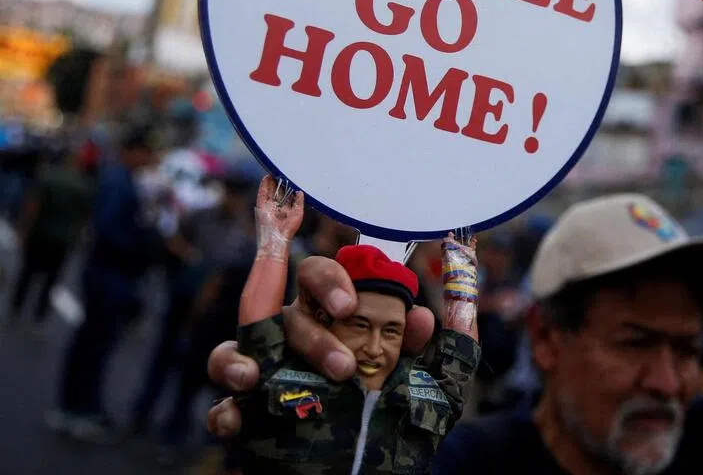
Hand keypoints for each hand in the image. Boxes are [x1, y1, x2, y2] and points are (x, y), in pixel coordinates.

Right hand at [205, 254, 435, 438]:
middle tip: (344, 369)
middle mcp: (297, 343)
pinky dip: (224, 410)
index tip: (352, 303)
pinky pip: (222, 409)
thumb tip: (428, 313)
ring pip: (235, 349)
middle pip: (281, 309)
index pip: (319, 278)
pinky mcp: (252, 422)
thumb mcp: (440, 386)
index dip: (328, 277)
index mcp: (337, 322)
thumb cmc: (407, 425)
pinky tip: (238, 417)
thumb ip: (450, 344)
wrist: (385, 474)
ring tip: (254, 378)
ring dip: (240, 358)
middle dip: (309, 332)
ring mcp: (270, 381)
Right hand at [254, 175, 304, 239]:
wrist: (277, 237)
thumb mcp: (298, 213)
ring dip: (271, 181)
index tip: (289, 178)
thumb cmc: (288, 229)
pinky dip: (264, 185)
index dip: (287, 186)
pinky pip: (262, 193)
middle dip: (279, 182)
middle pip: (277, 191)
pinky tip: (266, 177)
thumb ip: (298, 202)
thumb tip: (300, 191)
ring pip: (270, 190)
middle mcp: (276, 206)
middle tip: (281, 172)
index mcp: (285, 209)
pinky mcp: (262, 205)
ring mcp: (268, 205)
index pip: (286, 195)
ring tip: (274, 172)